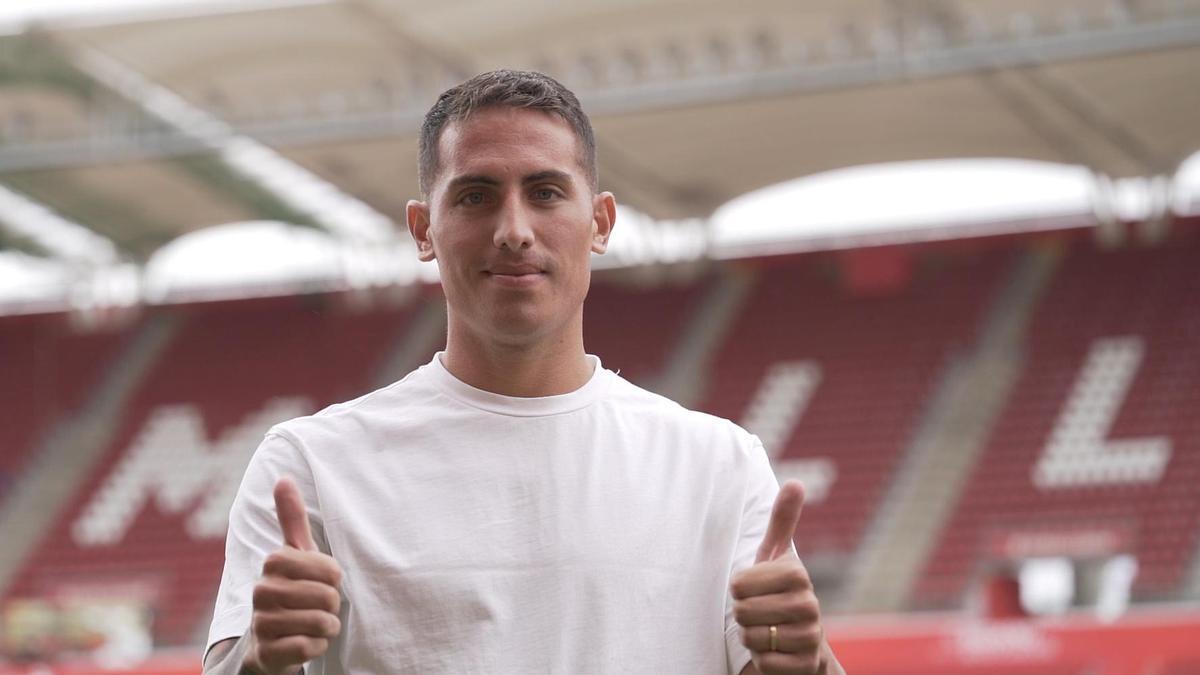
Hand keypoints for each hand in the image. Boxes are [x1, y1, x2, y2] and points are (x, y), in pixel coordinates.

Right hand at [244, 478, 342, 674]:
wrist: (268, 641)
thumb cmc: (291, 590)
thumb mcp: (294, 554)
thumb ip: (291, 518)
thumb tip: (282, 478)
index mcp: (274, 563)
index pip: (331, 569)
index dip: (335, 579)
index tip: (322, 582)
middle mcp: (262, 591)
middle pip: (328, 597)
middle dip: (332, 605)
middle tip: (319, 607)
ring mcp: (261, 623)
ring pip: (321, 623)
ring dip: (326, 627)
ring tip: (314, 624)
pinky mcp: (265, 652)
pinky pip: (309, 648)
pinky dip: (316, 647)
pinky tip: (304, 642)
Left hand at [731, 481, 828, 674]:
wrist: (801, 641)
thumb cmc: (778, 593)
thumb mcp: (776, 556)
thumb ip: (782, 521)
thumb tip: (796, 482)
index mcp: (797, 574)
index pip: (738, 584)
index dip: (738, 589)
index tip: (754, 589)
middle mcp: (809, 604)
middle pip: (742, 611)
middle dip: (743, 615)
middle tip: (759, 612)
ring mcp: (810, 637)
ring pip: (752, 638)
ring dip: (751, 637)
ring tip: (766, 629)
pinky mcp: (805, 665)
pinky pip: (765, 663)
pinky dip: (762, 660)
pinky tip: (775, 652)